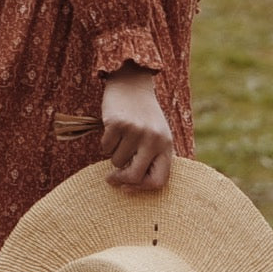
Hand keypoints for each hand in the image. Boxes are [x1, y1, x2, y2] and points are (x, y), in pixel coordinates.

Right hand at [100, 62, 173, 191]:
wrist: (132, 83)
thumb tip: (130, 187)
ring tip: (120, 138)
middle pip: (135, 176)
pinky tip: (112, 129)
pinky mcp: (118, 123)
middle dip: (120, 180)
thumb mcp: (156, 135)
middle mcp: (154, 139)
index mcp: (166, 145)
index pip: (159, 181)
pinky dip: (105, 143)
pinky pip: (106, 147)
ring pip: (117, 162)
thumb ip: (151, 159)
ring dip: (113, 154)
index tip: (128, 187)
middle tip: (111, 178)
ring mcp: (136, 131)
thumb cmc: (143, 115)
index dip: (142, 188)